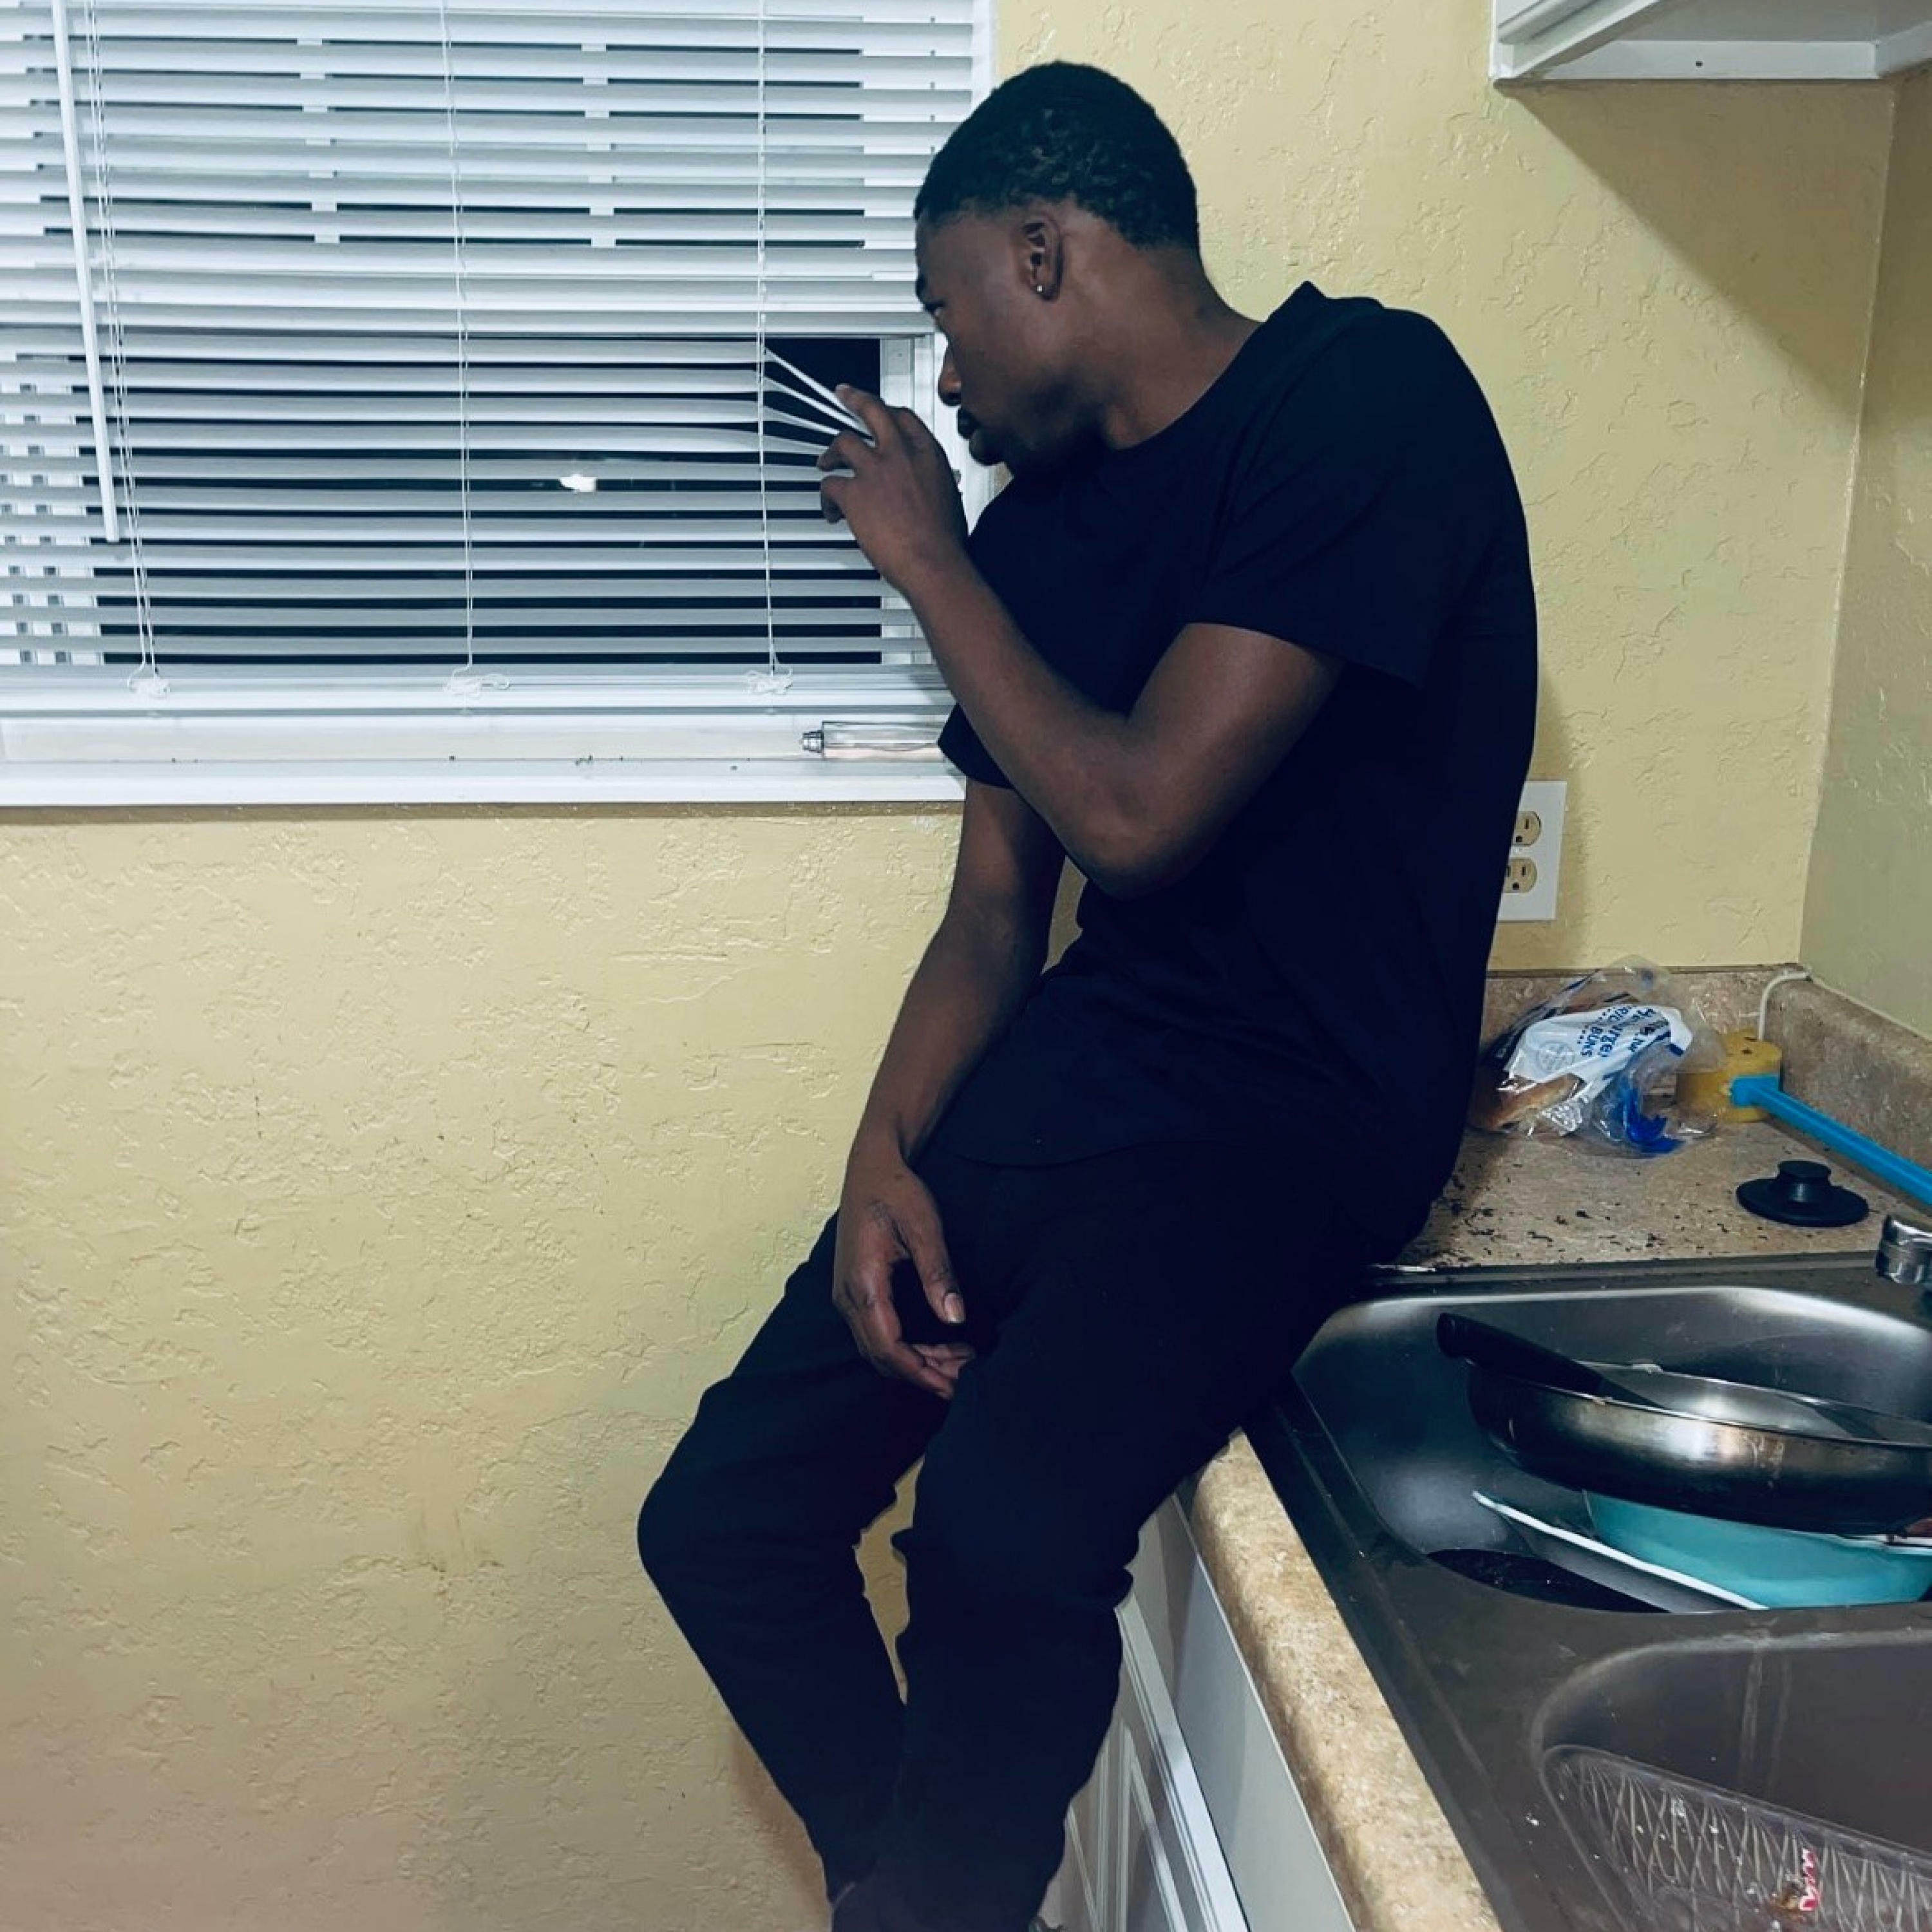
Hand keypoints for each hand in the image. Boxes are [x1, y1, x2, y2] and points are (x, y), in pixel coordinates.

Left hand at [817, 388, 969, 597]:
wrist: (934, 563)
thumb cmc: (946, 542)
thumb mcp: (950, 499)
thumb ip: (933, 483)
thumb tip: (928, 490)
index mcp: (928, 454)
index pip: (903, 418)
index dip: (887, 411)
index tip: (880, 410)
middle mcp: (900, 455)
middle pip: (872, 412)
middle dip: (854, 400)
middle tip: (844, 396)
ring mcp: (875, 471)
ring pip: (843, 442)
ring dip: (830, 452)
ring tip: (825, 463)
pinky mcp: (854, 494)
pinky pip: (829, 485)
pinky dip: (825, 498)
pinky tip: (830, 511)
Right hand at [833, 1142, 973, 1399]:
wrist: (870, 1167)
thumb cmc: (895, 1191)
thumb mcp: (923, 1225)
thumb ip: (937, 1272)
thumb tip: (955, 1318)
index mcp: (863, 1283)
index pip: (887, 1346)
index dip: (920, 1372)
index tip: (952, 1384)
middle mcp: (848, 1296)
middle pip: (881, 1356)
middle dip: (924, 1373)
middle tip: (966, 1378)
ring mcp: (848, 1297)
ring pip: (878, 1349)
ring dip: (917, 1363)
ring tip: (959, 1364)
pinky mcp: (856, 1294)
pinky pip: (877, 1334)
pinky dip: (907, 1349)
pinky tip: (939, 1348)